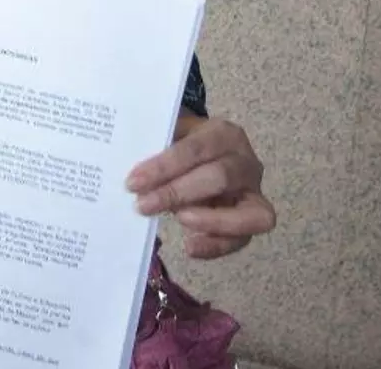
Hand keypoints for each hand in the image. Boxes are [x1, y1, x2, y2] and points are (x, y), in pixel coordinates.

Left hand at [127, 118, 275, 258]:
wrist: (205, 155)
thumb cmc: (183, 146)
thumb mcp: (172, 134)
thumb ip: (157, 142)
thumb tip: (127, 155)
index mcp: (224, 134)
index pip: (196, 148)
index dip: (165, 166)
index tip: (133, 182)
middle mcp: (245, 162)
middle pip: (219, 177)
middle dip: (178, 193)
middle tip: (143, 205)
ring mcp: (253, 193)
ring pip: (248, 212)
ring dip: (210, 220)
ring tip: (178, 219)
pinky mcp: (252, 219)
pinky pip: (242, 239)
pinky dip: (217, 246)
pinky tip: (189, 247)